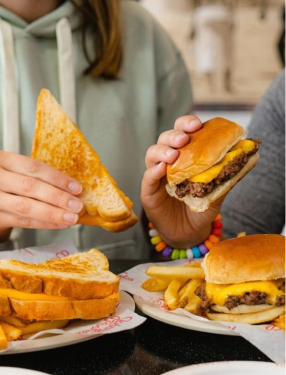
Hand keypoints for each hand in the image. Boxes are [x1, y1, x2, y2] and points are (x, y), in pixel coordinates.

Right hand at [0, 151, 82, 246]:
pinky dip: (44, 223)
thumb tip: (74, 190)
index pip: (33, 166)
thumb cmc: (9, 189)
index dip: (57, 178)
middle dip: (58, 197)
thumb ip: (40, 178)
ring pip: (26, 206)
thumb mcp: (20, 175)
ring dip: (53, 213)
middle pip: (30, 186)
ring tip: (71, 217)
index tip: (77, 188)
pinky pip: (22, 221)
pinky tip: (59, 224)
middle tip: (77, 205)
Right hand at [141, 116, 222, 247]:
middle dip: (173, 136)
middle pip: (164, 140)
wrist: (190, 233)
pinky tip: (161, 169)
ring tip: (173, 155)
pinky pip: (147, 178)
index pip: (181, 133)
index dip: (186, 124)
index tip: (197, 124)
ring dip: (162, 151)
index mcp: (184, 157)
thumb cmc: (200, 210)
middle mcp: (168, 162)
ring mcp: (156, 176)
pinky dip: (152, 171)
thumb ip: (223, 176)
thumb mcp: (216, 192)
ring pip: (152, 155)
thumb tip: (242, 157)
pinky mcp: (148, 192)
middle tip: (184, 139)